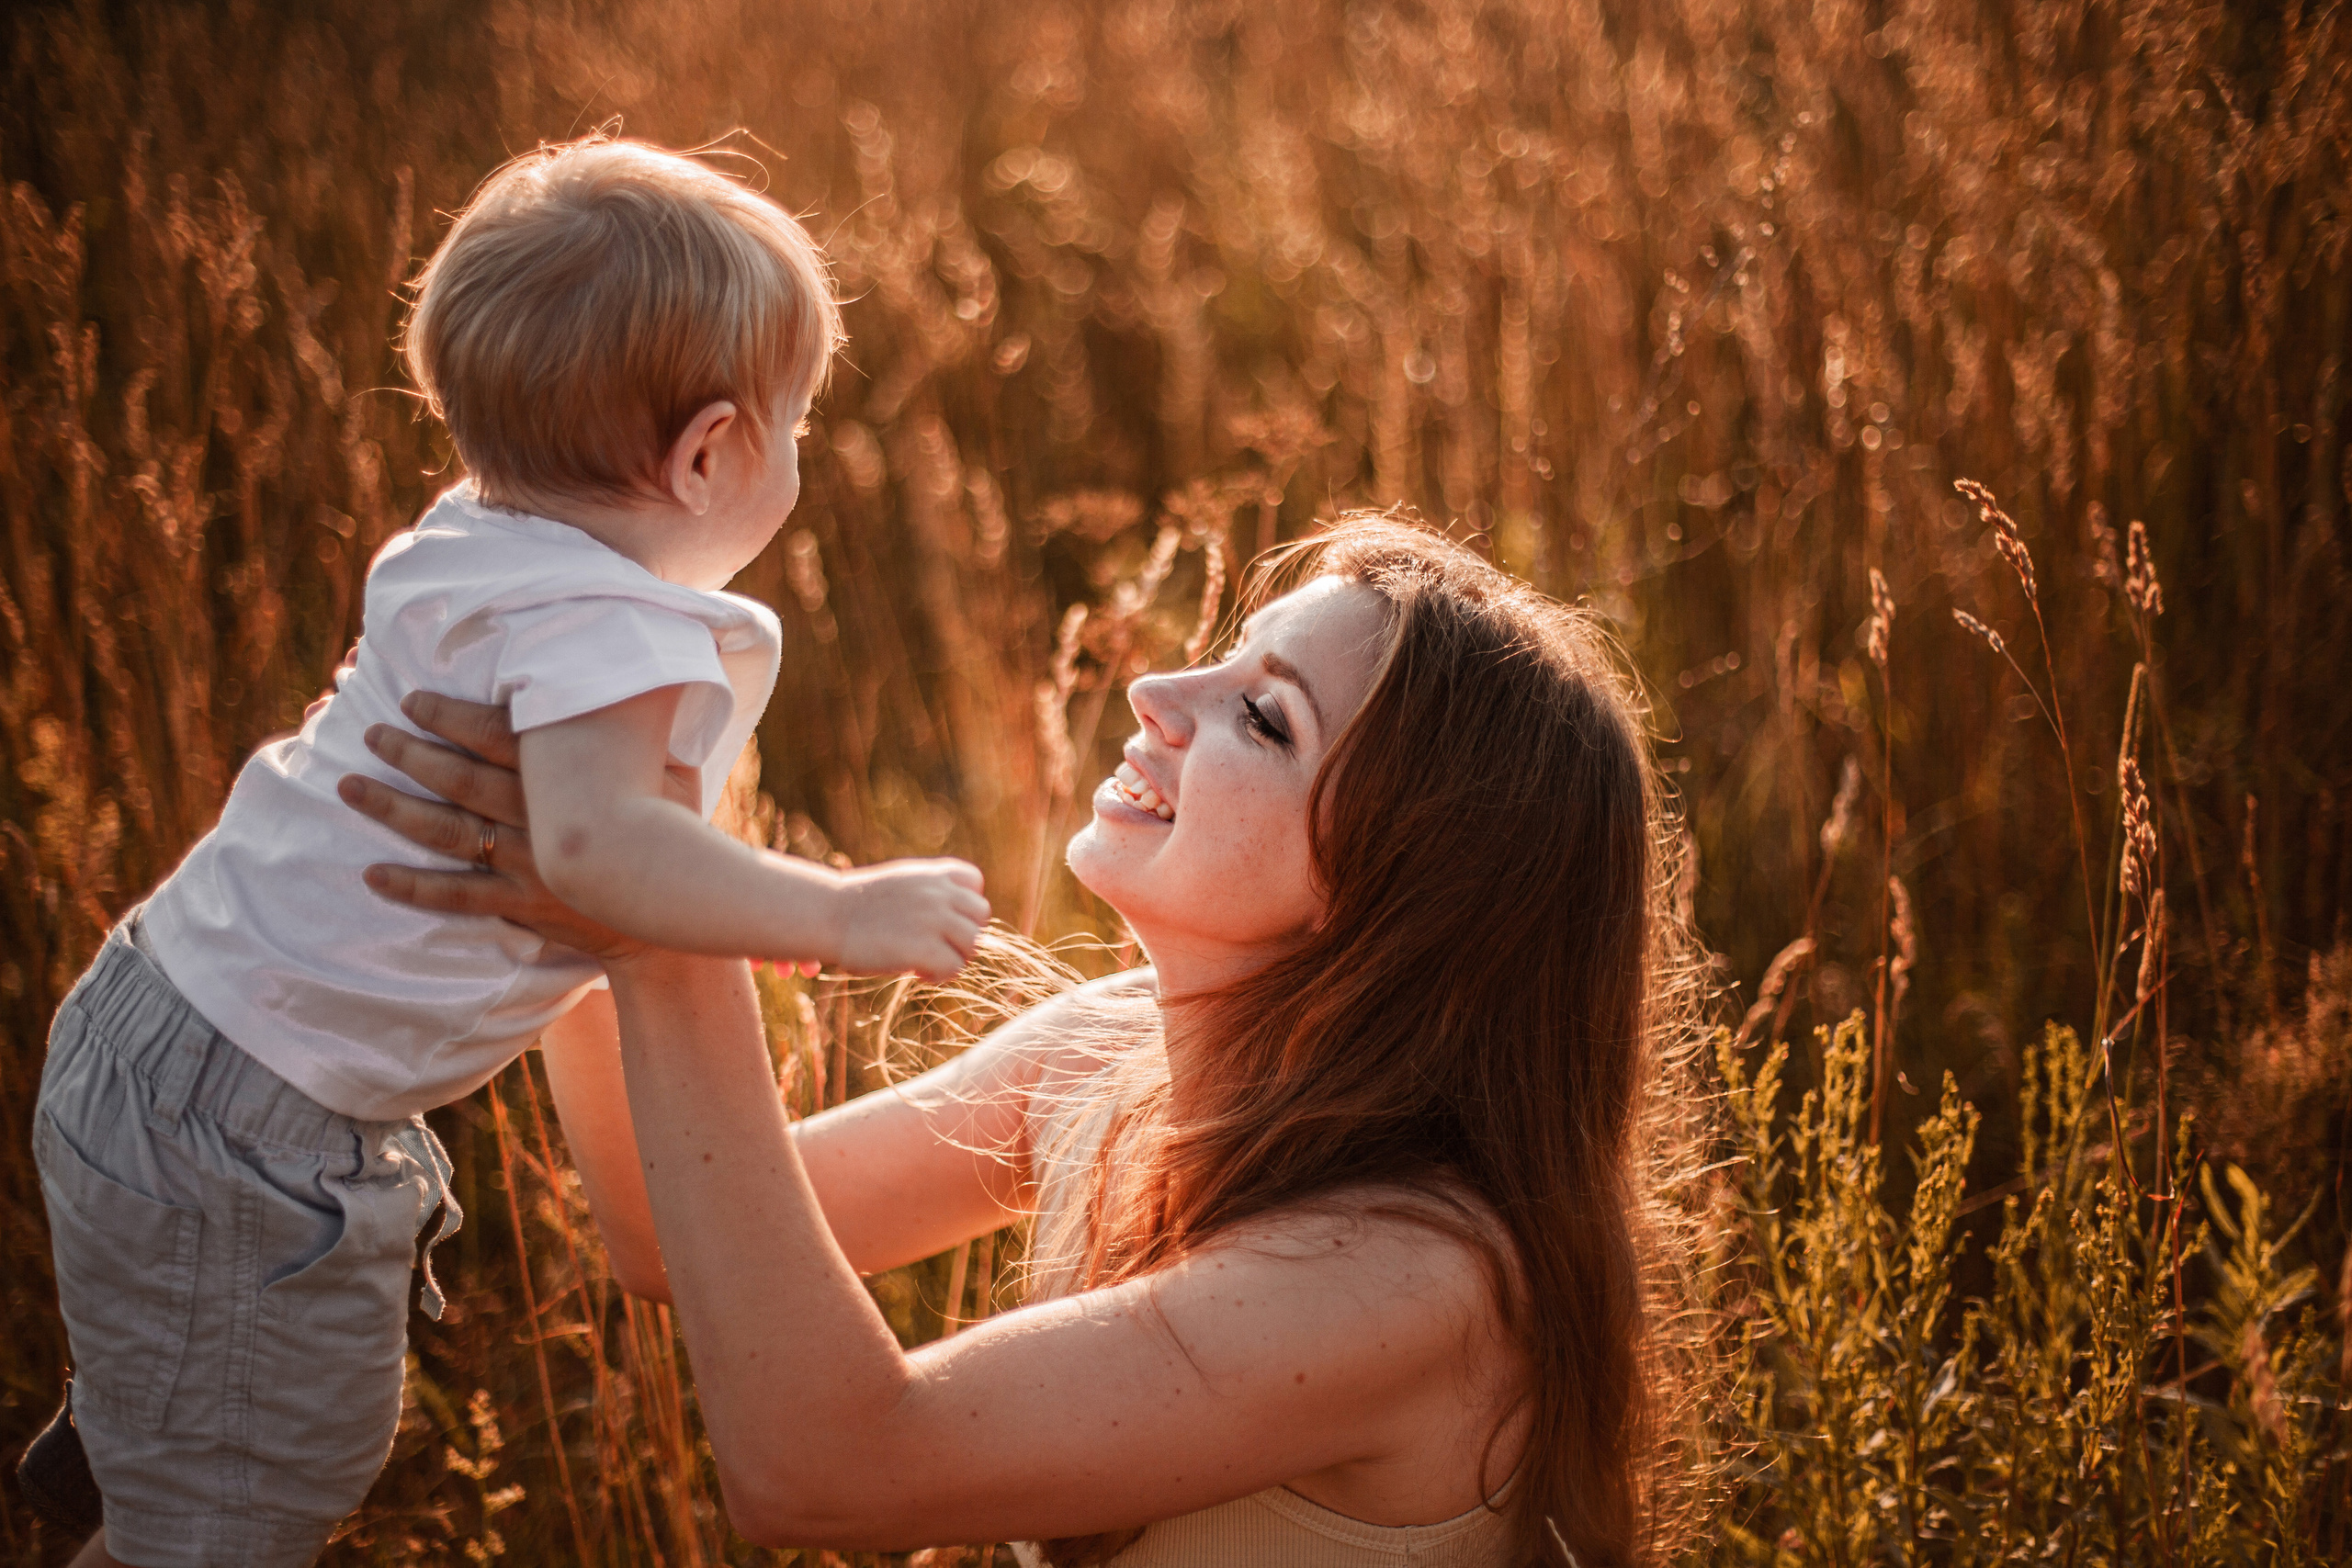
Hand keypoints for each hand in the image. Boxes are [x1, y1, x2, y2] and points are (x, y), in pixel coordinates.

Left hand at [337, 692, 647, 963]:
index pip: (501, 738)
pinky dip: (413, 886)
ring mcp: (531, 865)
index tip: (411, 698)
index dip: (451, 716)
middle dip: (409, 753)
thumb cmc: (677, 833)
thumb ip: (643, 730)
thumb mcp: (675, 771)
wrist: (676, 922)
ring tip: (349, 786)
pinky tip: (372, 873)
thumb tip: (637, 672)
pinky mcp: (523, 906)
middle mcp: (546, 819)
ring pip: (448, 832)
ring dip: (394, 809)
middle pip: (461, 780)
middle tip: (369, 732)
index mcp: (576, 779)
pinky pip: (457, 896)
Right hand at [831, 859, 989, 980]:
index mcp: (930, 874)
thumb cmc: (855, 905)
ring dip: (955, 957)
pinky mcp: (926, 947)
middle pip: (980, 915)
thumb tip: (953, 915)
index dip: (964, 905)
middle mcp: (938, 892)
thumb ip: (927, 892)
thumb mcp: (898, 884)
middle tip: (937, 946)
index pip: (974, 882)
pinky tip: (918, 972)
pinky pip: (955, 967)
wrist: (826, 915)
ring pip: (973, 943)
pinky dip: (940, 975)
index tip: (943, 918)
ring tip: (928, 962)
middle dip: (963, 933)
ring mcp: (934, 919)